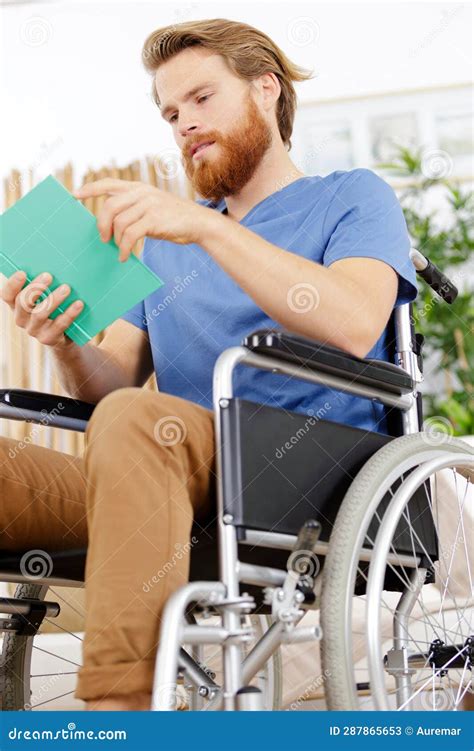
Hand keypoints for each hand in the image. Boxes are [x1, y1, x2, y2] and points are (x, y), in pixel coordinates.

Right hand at [0, 270, 82, 349]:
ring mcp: (34, 331)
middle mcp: (21, 319)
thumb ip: (43, 285)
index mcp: (16, 306)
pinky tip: (78, 304)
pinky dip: (69, 313)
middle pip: (23, 303)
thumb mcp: (44, 297)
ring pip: (40, 314)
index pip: (7, 295)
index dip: (12, 284)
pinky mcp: (48, 339)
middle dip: (35, 288)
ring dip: (54, 299)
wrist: (63, 336)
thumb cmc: (53, 309)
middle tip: (49, 275)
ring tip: (66, 288)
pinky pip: (59, 325)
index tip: (22, 272)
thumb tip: (55, 264)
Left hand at [73, 179, 212, 262]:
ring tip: (118, 250)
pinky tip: (124, 255)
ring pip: (119, 222)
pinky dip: (124, 248)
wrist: (198, 223)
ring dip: (116, 240)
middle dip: (102, 224)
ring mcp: (149, 204)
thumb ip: (132, 209)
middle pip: (109, 206)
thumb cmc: (172, 219)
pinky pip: (130, 235)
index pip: (108, 183)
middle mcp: (142, 192)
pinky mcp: (155, 219)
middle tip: (103, 239)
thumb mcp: (151, 207)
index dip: (90, 189)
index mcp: (138, 188)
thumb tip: (109, 225)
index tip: (74, 195)